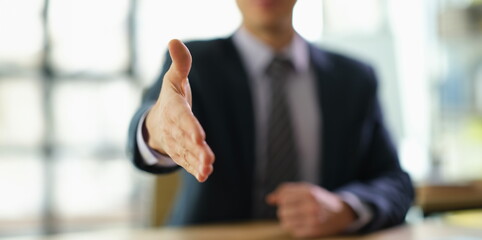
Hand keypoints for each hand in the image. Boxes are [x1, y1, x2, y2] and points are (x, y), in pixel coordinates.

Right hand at [145, 39, 214, 181]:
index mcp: (173, 109)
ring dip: (196, 162)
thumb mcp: (174, 79)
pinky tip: (204, 175)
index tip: (199, 137)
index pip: (181, 119)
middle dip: (196, 151)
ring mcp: (175, 142)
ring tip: (206, 170)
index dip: (190, 128)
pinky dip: (193, 168)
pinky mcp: (179, 152)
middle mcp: (172, 128)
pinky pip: (186, 161)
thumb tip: (174, 40)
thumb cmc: (171, 97)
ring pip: (186, 154)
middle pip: (185, 140)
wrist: (156, 121)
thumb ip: (180, 63)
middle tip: (208, 160)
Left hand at [267, 183, 355, 237]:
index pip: (283, 196)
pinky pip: (293, 231)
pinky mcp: (314, 231)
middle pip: (282, 210)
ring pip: (285, 222)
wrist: (340, 212)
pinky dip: (295, 228)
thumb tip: (269, 199)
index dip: (281, 199)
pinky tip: (302, 224)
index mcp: (309, 192)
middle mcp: (312, 205)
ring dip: (287, 221)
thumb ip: (286, 192)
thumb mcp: (304, 190)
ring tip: (296, 217)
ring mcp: (313, 219)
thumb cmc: (317, 199)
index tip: (285, 200)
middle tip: (293, 210)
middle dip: (284, 210)